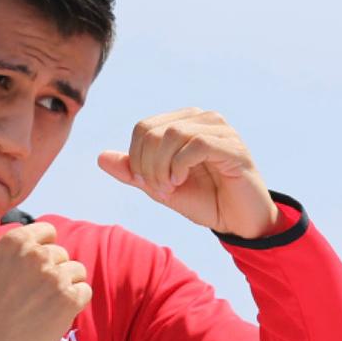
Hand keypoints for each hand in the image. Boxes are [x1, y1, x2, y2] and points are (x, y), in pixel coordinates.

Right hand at [0, 222, 90, 340]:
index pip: (47, 232)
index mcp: (15, 242)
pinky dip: (75, 303)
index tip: (38, 266)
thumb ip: (14, 256)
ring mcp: (55, 276)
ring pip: (77, 271)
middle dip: (53, 271)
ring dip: (66, 285)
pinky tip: (56, 314)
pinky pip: (85, 291)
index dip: (45, 248)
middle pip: (62, 254)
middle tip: (36, 295)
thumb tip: (36, 249)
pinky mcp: (69, 299)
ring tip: (46, 305)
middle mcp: (37, 255)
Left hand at [97, 107, 281, 237]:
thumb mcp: (161, 188)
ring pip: (173, 134)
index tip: (148, 183)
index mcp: (184, 123)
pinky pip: (196, 144)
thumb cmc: (206, 201)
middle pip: (154, 130)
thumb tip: (101, 157)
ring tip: (171, 187)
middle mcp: (203, 118)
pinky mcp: (233, 147)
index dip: (136, 157)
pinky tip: (182, 181)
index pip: (143, 127)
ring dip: (163, 167)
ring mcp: (220, 130)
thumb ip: (134, 172)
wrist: (240, 222)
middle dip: (147, 165)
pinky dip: (180, 165)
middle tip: (159, 189)